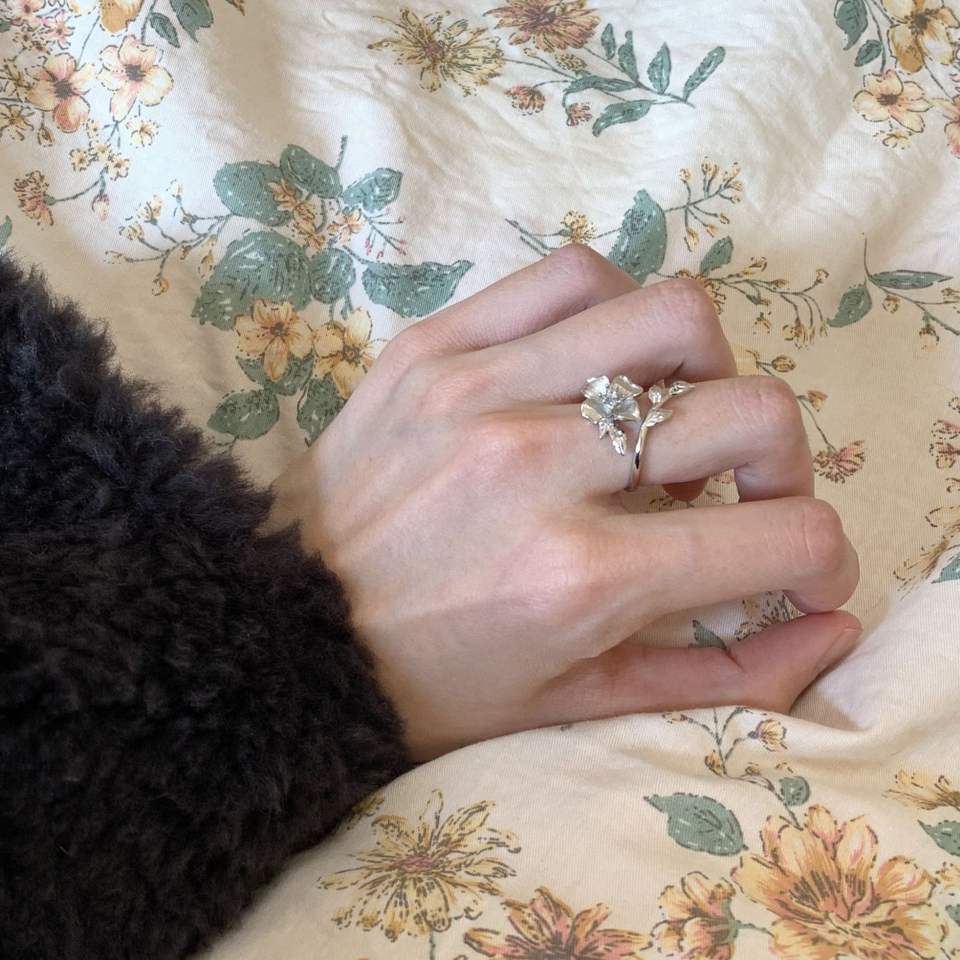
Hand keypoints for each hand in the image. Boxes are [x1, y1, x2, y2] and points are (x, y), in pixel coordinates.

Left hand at [269, 247, 860, 761]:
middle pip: (751, 408)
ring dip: (706, 370)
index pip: (781, 533)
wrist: (290, 626)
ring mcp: (484, 388)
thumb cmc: (430, 679)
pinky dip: (614, 311)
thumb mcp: (576, 700)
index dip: (822, 550)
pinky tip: (596, 366)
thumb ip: (719, 672)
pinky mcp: (434, 345)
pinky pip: (569, 276)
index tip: (800, 561)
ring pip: (672, 313)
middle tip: (742, 492)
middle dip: (784, 460)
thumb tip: (828, 623)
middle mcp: (543, 467)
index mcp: (583, 576)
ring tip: (668, 417)